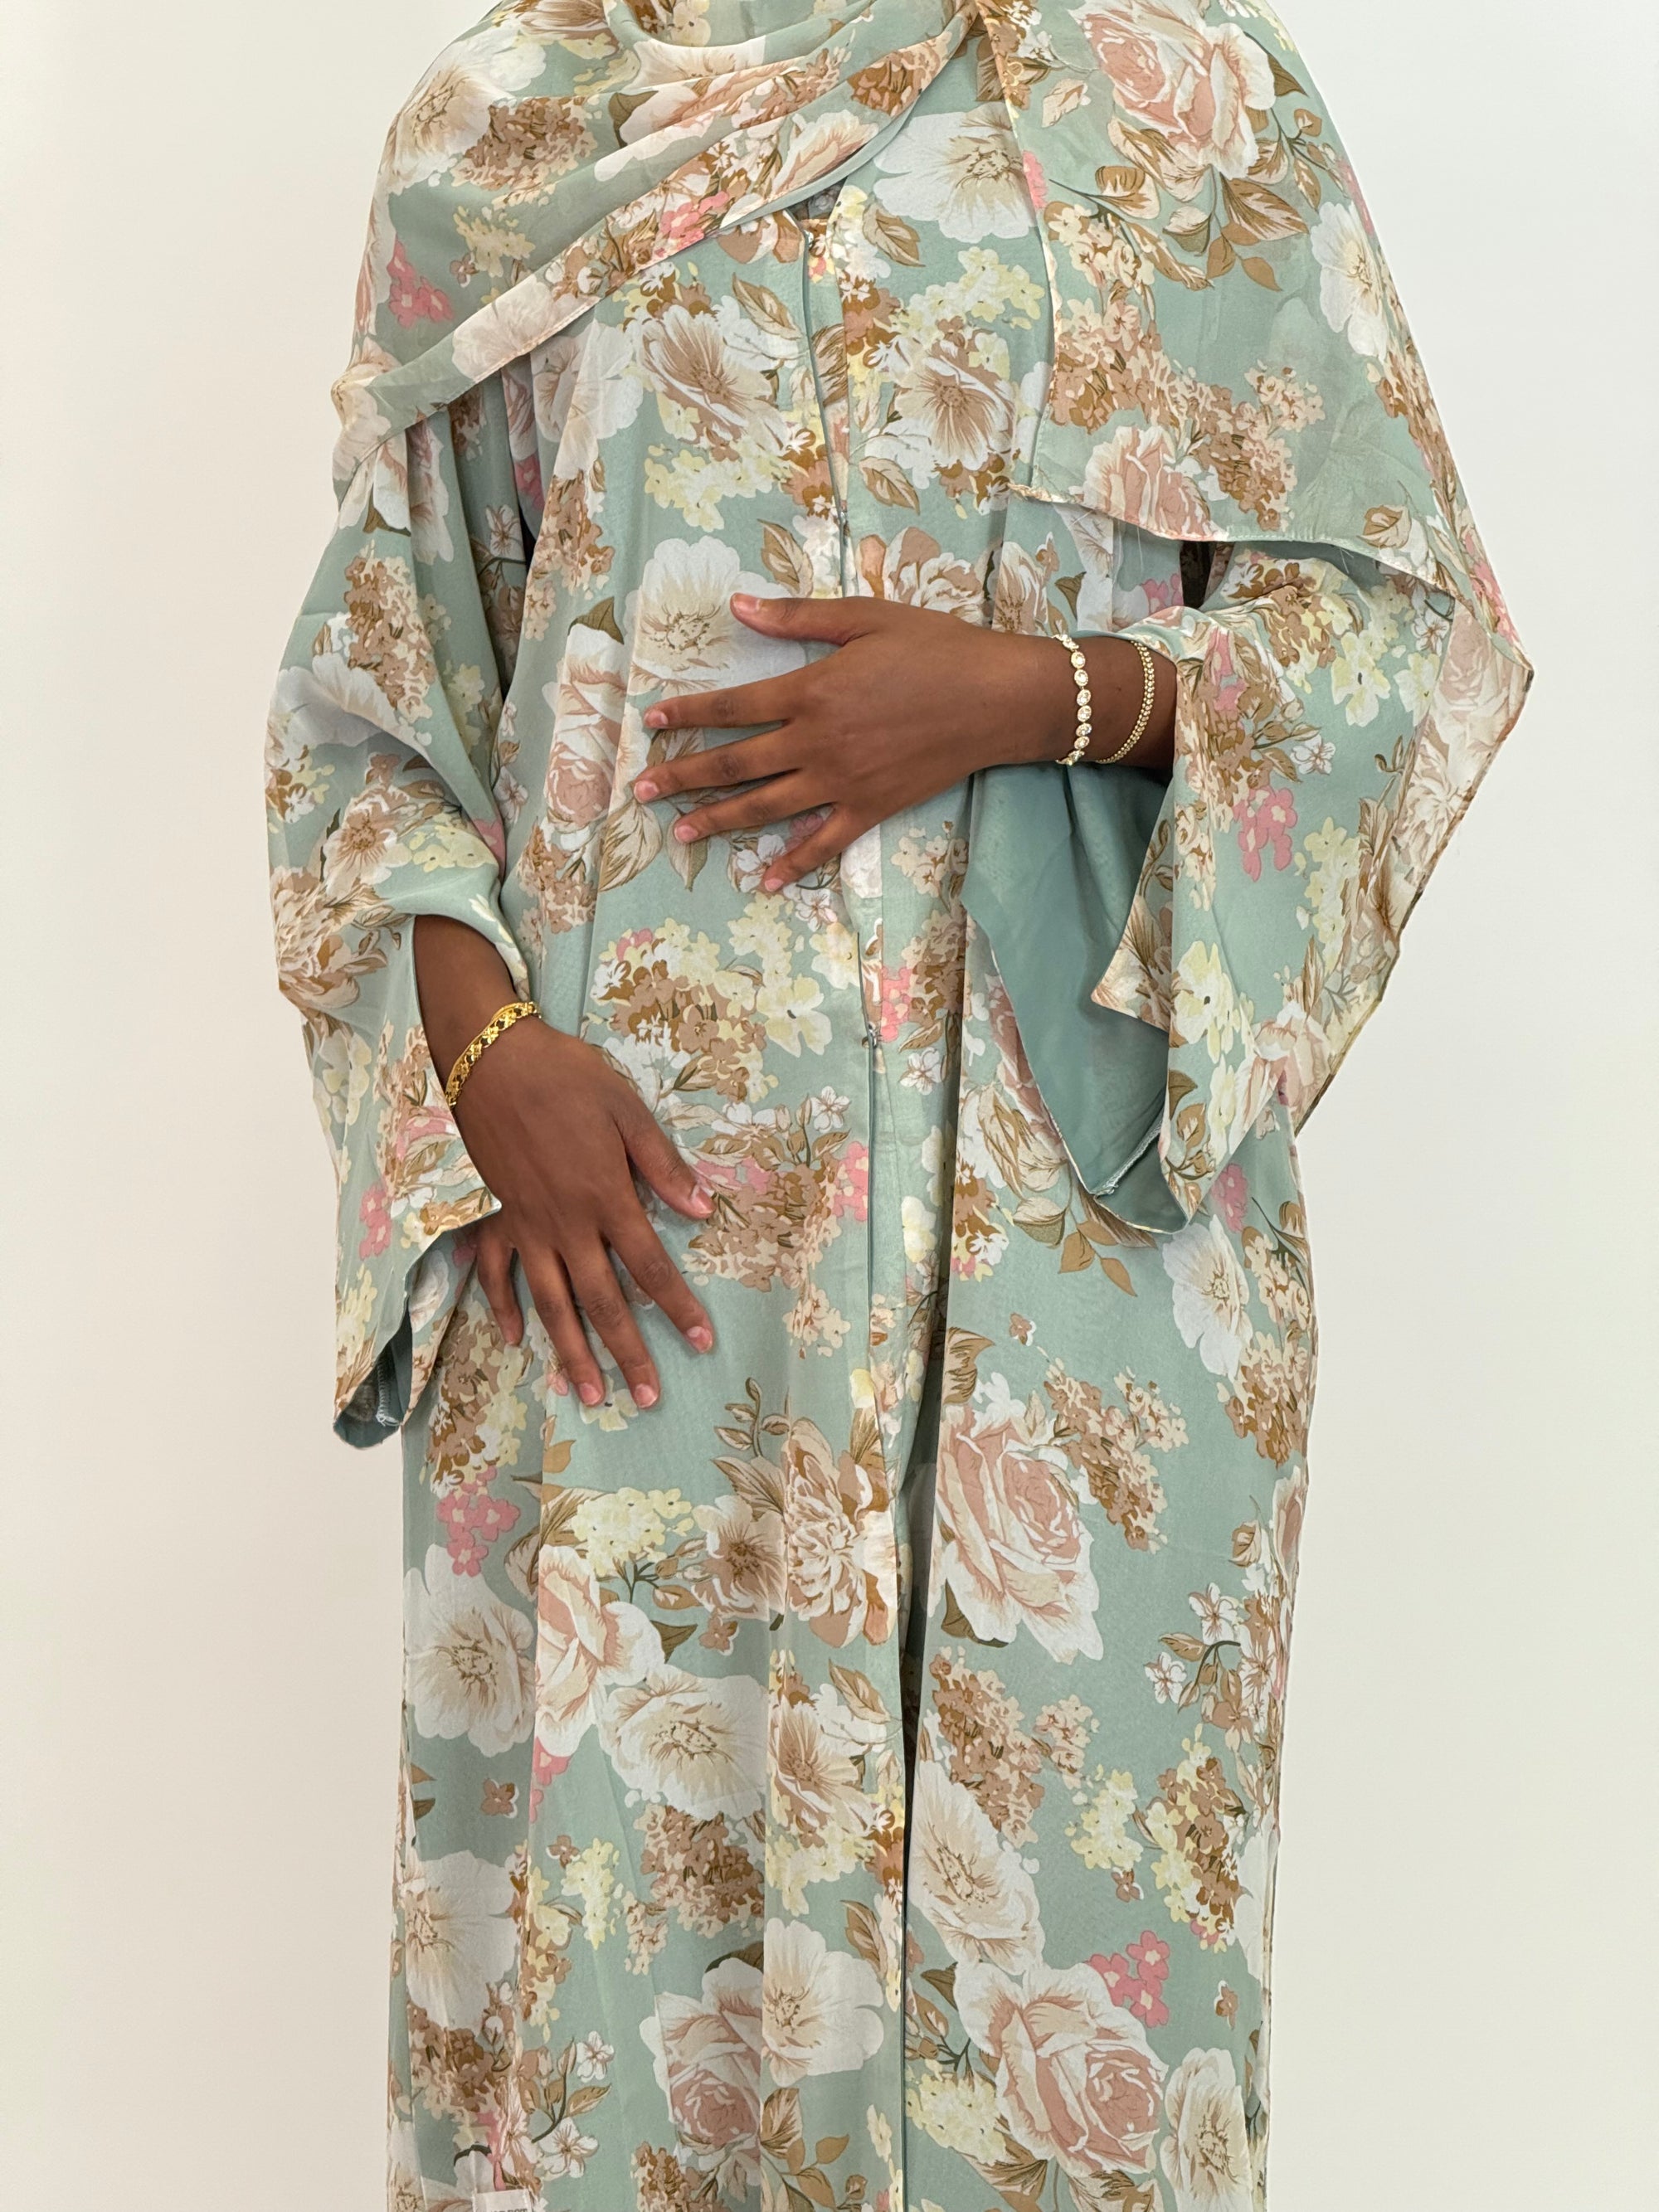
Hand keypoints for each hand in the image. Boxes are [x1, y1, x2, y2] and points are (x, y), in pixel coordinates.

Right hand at [414, 917, 712, 1409]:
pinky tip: (514, 1340)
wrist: (491, 1059)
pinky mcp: (498, 1215)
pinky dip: (504, 1309)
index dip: (678, 1307)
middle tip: (648, 1398)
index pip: (651, 1267)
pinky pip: (499, 1274)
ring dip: (572, 1352)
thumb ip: (662, 1166)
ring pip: (552, 1303)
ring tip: (591, 1393)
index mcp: (606, 1198)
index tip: (701, 1341)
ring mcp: (528, 1225)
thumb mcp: (627, 1110)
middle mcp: (567, 1225)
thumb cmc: (566, 1077)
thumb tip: (703, 1210)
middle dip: (629, 1354)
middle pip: (603, 1302)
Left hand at [631, 593, 1174, 889]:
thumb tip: (736, 606)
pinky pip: (823, 844)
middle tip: (641, 793)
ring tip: (681, 835)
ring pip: (766, 808)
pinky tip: (765, 881)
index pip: (732, 707)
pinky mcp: (869, 809)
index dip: (688, 716)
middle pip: (735, 764)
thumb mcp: (864, 617)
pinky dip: (793, 865)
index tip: (653, 725)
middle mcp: (816, 743)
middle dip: (683, 778)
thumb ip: (797, 617)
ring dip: (719, 822)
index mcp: (811, 692)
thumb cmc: (935, 648)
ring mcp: (841, 782)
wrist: (997, 698)